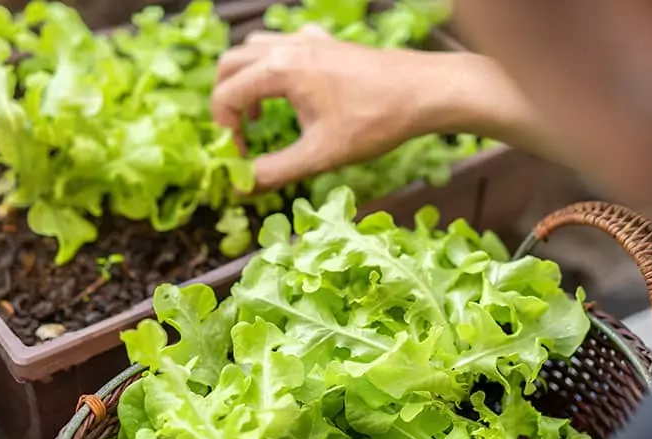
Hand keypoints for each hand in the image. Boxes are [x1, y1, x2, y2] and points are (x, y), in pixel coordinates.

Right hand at [212, 25, 455, 190]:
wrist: (426, 91)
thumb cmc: (376, 121)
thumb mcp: (320, 154)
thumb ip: (275, 171)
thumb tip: (241, 186)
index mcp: (280, 70)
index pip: (226, 96)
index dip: (225, 132)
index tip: (242, 159)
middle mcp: (288, 47)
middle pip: (230, 64)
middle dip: (227, 102)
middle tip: (242, 136)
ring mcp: (309, 40)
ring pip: (255, 49)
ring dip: (247, 80)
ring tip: (262, 115)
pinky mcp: (327, 43)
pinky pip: (286, 42)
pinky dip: (275, 64)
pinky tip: (292, 88)